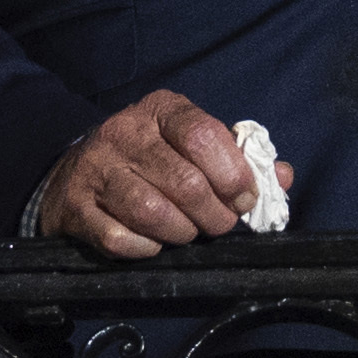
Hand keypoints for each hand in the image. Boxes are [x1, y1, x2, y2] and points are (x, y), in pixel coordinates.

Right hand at [37, 93, 283, 256]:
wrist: (78, 170)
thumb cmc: (152, 158)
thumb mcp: (192, 142)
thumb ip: (239, 158)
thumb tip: (282, 176)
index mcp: (160, 110)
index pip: (203, 136)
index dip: (233, 175)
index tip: (245, 198)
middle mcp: (124, 133)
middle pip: (185, 183)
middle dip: (215, 215)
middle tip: (219, 224)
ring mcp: (96, 170)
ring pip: (152, 213)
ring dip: (183, 232)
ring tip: (189, 231)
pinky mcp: (75, 207)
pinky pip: (120, 239)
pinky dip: (146, 248)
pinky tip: (154, 240)